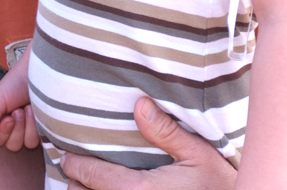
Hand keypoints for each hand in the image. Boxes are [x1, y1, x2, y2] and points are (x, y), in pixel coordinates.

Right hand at [0, 44, 38, 150]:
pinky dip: (38, 128)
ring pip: (27, 144)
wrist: (37, 72)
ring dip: (28, 125)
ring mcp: (32, 131)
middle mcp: (17, 130)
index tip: (8, 116)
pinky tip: (38, 113)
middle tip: (19, 110)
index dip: (2, 131)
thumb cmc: (16, 83)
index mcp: (2, 123)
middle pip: (12, 146)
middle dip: (16, 127)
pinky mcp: (47, 131)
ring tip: (29, 108)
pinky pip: (41, 141)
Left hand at [60, 97, 235, 189]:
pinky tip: (108, 189)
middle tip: (76, 168)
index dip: (74, 165)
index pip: (92, 177)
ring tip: (88, 182)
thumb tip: (140, 105)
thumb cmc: (221, 185)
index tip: (65, 156)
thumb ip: (167, 132)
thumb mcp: (199, 155)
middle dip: (78, 184)